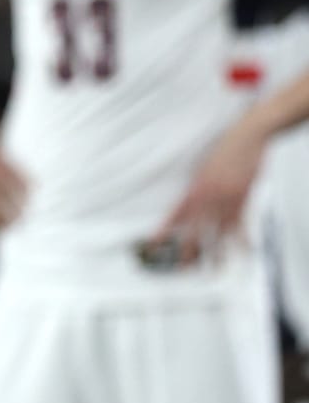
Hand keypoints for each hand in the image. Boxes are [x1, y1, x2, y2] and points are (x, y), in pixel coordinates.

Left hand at [144, 121, 264, 265]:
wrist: (246, 135)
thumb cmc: (224, 147)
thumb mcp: (204, 165)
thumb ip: (199, 183)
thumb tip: (193, 197)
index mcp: (195, 186)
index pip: (176, 213)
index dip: (166, 229)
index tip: (155, 242)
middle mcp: (208, 195)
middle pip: (195, 227)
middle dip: (188, 247)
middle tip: (182, 265)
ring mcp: (227, 198)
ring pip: (218, 230)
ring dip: (216, 250)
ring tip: (213, 267)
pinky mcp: (244, 198)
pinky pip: (242, 223)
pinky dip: (242, 239)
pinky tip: (242, 251)